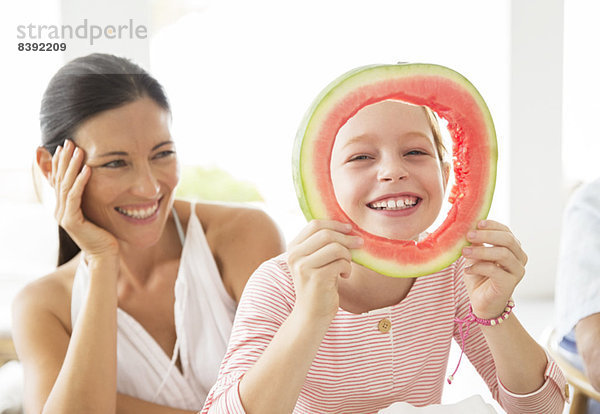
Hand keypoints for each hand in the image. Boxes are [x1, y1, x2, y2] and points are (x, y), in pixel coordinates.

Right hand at [52, 140, 118, 261]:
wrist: (105, 255)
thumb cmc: (105, 232)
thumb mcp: (96, 210)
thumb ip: (90, 197)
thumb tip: (93, 180)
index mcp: (64, 207)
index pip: (59, 179)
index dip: (61, 162)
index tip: (66, 146)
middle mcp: (60, 210)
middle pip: (60, 179)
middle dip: (64, 159)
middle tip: (69, 141)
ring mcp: (64, 216)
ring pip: (66, 185)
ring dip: (72, 166)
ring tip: (78, 150)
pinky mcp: (72, 222)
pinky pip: (75, 197)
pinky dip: (81, 182)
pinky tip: (87, 169)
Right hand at [287, 220, 362, 320]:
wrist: (311, 314)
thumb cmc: (319, 284)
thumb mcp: (316, 260)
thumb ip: (323, 244)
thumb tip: (347, 227)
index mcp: (293, 248)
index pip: (314, 224)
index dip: (335, 224)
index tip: (349, 229)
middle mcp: (294, 256)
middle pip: (326, 234)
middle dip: (346, 238)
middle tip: (359, 243)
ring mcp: (303, 267)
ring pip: (335, 248)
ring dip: (348, 255)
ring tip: (347, 265)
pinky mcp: (316, 278)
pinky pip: (341, 263)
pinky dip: (347, 268)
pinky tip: (344, 276)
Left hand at [461, 220, 527, 318]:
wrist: (482, 302)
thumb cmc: (479, 276)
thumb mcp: (476, 255)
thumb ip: (476, 242)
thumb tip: (468, 226)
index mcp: (513, 248)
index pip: (506, 231)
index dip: (493, 225)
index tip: (477, 223)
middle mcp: (519, 258)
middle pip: (508, 240)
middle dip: (487, 235)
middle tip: (468, 235)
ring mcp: (517, 271)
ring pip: (503, 254)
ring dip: (481, 251)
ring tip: (464, 252)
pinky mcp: (510, 284)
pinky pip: (495, 270)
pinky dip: (478, 267)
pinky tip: (468, 269)